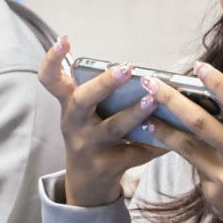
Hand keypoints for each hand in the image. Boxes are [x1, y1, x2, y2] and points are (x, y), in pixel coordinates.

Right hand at [36, 36, 163, 205]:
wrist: (86, 183)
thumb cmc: (92, 136)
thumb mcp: (86, 115)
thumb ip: (100, 93)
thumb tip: (143, 72)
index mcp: (68, 105)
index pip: (49, 80)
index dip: (52, 59)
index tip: (64, 39)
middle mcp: (74, 124)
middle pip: (83, 100)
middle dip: (104, 83)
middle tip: (126, 68)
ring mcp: (88, 147)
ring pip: (112, 128)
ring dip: (134, 113)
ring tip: (153, 99)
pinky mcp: (106, 167)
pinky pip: (135, 154)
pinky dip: (155, 145)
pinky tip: (173, 139)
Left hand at [146, 64, 222, 222]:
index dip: (216, 82)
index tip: (197, 66)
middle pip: (201, 122)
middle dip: (172, 99)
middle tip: (151, 82)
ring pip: (187, 146)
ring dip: (163, 127)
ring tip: (146, 114)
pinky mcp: (214, 194)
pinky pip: (196, 167)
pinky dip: (186, 152)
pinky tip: (172, 141)